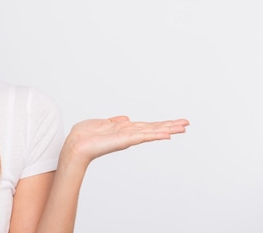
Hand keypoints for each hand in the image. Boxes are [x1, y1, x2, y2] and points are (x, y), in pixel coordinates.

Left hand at [62, 117, 188, 166]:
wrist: (76, 144)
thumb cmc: (84, 136)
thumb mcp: (101, 124)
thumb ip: (114, 121)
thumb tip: (126, 118)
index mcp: (125, 130)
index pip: (147, 126)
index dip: (161, 123)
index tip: (175, 122)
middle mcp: (129, 134)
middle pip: (154, 128)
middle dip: (170, 126)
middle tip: (187, 124)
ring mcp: (128, 137)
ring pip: (152, 132)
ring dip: (168, 129)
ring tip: (183, 128)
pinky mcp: (125, 140)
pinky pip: (143, 136)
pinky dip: (155, 135)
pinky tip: (167, 134)